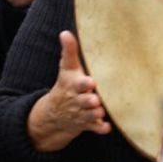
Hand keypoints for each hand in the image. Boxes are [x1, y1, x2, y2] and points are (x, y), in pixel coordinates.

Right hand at [26, 31, 111, 152]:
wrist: (56, 113)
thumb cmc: (66, 85)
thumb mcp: (67, 69)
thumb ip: (69, 52)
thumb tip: (65, 32)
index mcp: (74, 86)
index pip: (78, 84)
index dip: (84, 84)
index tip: (90, 82)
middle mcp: (78, 100)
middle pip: (85, 102)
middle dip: (90, 101)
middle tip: (95, 99)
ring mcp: (82, 114)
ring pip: (90, 116)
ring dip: (96, 115)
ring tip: (101, 111)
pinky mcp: (88, 124)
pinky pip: (94, 128)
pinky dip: (100, 129)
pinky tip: (107, 128)